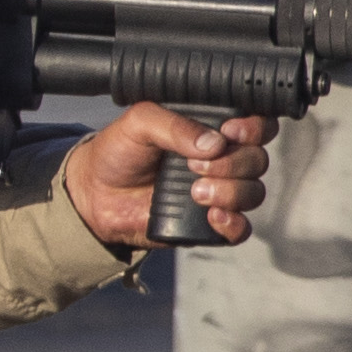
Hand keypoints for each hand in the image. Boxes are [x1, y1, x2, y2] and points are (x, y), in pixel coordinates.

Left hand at [65, 101, 273, 249]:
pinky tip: (211, 216)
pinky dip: (233, 223)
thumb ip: (175, 125)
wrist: (94, 194)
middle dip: (233, 163)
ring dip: (230, 192)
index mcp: (211, 129)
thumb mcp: (139, 123)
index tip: (231, 132)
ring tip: (194, 192)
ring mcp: (218, 191)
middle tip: (194, 166)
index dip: (255, 128)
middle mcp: (222, 159)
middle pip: (257, 159)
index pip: (257, 125)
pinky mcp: (209, 223)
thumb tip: (214, 144)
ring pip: (253, 192)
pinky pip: (241, 228)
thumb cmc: (118, 152)